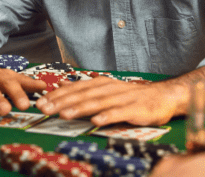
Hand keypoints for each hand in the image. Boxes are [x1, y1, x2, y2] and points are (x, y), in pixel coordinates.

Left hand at [35, 76, 184, 126]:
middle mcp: (110, 88)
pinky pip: (120, 113)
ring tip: (64, 114)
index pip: (75, 88)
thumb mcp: (106, 88)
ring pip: (98, 103)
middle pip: (83, 95)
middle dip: (62, 102)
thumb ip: (84, 87)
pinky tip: (96, 121)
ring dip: (80, 108)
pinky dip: (108, 116)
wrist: (163, 97)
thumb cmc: (132, 96)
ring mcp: (123, 98)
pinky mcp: (136, 109)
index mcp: (101, 83)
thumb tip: (61, 83)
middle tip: (45, 108)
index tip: (41, 102)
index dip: (57, 95)